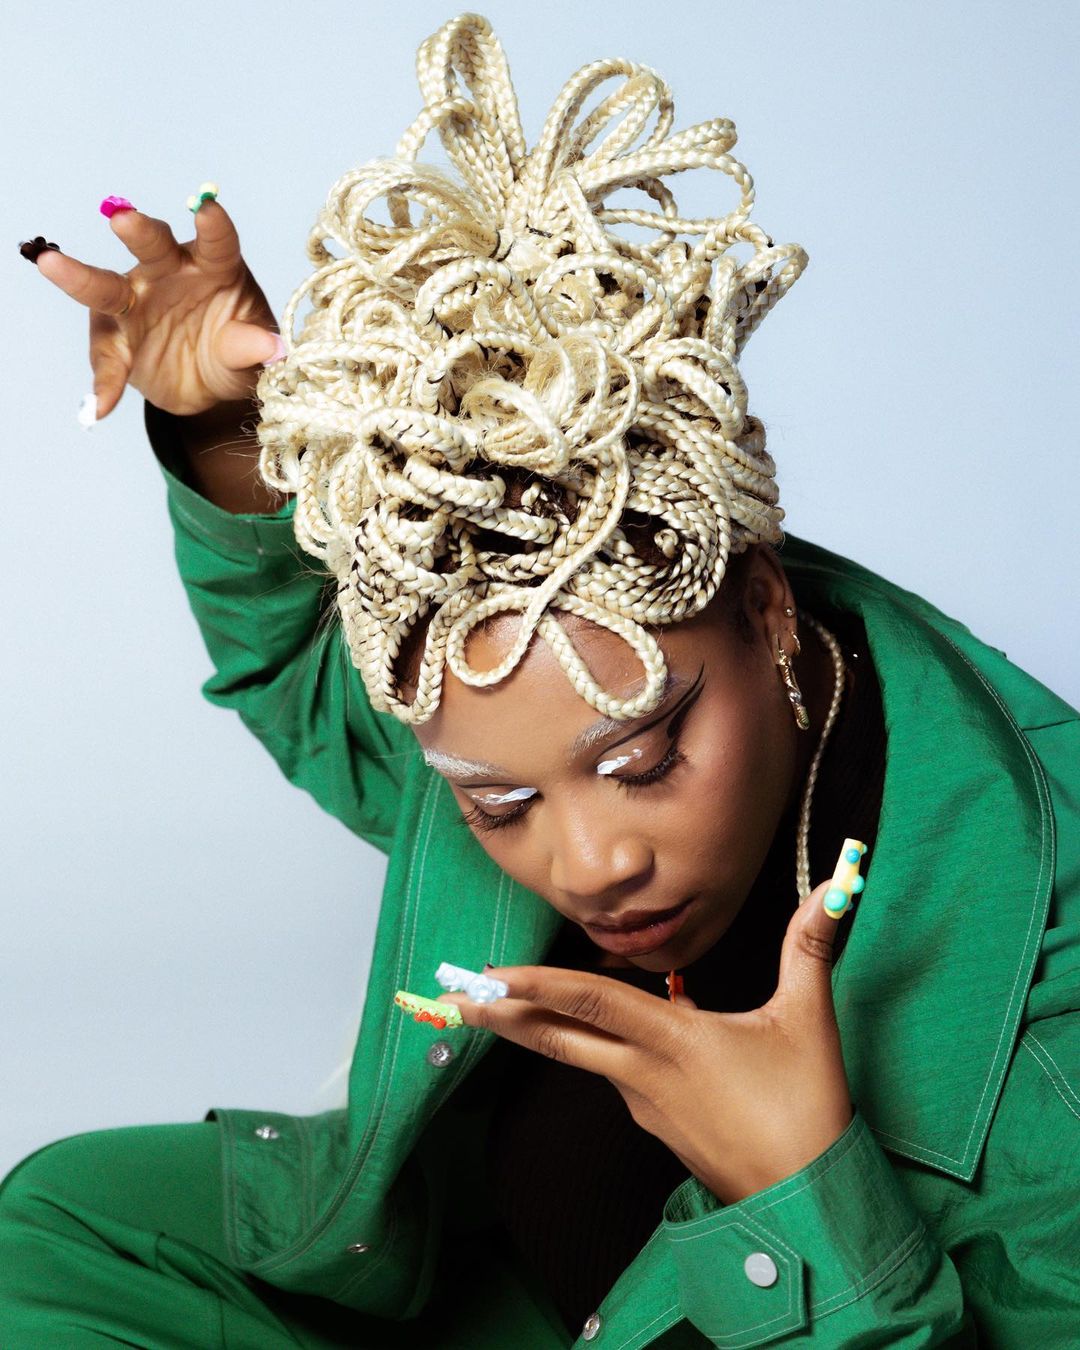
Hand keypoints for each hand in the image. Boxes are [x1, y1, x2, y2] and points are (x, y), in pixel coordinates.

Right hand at [29, 196, 281, 419]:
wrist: (211, 386)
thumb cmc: (238, 351)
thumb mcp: (251, 354)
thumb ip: (253, 347)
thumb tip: (271, 349)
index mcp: (215, 267)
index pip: (216, 242)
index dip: (213, 225)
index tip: (208, 210)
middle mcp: (171, 272)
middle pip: (152, 247)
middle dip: (138, 231)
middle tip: (122, 219)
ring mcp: (137, 300)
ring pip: (107, 286)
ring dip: (81, 277)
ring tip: (53, 265)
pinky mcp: (116, 335)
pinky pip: (108, 357)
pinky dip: (106, 381)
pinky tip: (102, 404)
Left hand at [438, 877, 854, 1205]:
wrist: (805, 1201)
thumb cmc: (805, 1110)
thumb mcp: (807, 1020)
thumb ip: (809, 948)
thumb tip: (836, 885)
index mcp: (671, 1042)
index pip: (591, 1001)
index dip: (537, 983)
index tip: (489, 976)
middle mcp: (644, 1073)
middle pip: (558, 1039)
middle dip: (501, 1016)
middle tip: (452, 999)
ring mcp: (645, 1105)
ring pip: (583, 1056)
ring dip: (542, 1030)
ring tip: (503, 1009)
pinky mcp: (657, 1126)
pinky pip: (619, 1075)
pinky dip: (600, 1049)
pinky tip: (616, 1035)